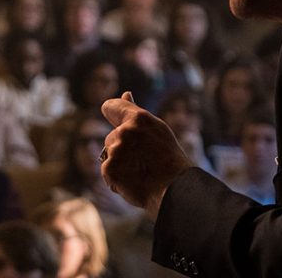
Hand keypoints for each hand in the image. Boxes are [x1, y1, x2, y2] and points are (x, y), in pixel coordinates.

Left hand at [100, 91, 192, 219]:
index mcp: (138, 119)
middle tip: (143, 159)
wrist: (174, 189)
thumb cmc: (169, 158)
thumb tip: (125, 94)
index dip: (111, 111)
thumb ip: (136, 113)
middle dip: (121, 147)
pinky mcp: (109, 169)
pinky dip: (116, 178)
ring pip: (109, 154)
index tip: (112, 115)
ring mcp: (116, 151)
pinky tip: (133, 181)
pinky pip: (107, 172)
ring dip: (118, 163)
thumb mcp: (157, 129)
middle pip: (111, 136)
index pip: (111, 106)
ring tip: (139, 171)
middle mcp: (124, 132)